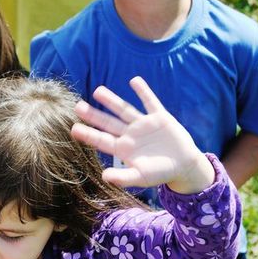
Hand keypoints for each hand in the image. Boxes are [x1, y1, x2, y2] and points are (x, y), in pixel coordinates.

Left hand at [71, 78, 214, 193]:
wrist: (184, 165)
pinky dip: (143, 91)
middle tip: (77, 106)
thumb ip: (123, 177)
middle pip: (108, 122)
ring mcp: (143, 124)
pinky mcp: (160, 117)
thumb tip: (104, 177)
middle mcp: (130, 134)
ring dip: (112, 101)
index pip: (102, 140)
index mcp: (123, 149)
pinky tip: (134, 81)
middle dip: (93, 115)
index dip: (88, 134)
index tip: (73, 129)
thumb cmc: (160, 173)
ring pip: (125, 110)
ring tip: (98, 91)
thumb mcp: (141, 177)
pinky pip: (150, 102)